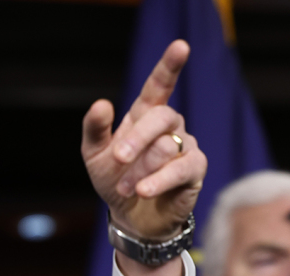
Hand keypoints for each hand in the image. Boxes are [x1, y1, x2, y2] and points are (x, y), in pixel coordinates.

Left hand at [82, 40, 206, 240]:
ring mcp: (185, 145)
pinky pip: (181, 168)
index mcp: (144, 115)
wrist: (130, 215)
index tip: (180, 46)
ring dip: (139, 170)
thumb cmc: (113, 178)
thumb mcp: (94, 154)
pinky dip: (159, 180)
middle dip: (137, 139)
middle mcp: (169, 125)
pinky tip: (144, 190)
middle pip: (161, 116)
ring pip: (166, 147)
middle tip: (118, 159)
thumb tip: (101, 103)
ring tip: (126, 186)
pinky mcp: (195, 169)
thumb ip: (95, 129)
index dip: (169, 66)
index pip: (159, 85)